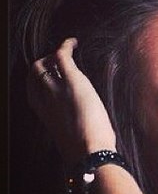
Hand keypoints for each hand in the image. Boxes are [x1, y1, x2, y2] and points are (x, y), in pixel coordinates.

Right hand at [27, 38, 116, 166]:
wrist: (89, 152)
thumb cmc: (85, 150)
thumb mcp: (71, 137)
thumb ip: (69, 127)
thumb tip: (82, 128)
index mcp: (42, 113)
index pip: (32, 89)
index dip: (39, 80)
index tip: (51, 76)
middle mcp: (43, 98)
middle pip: (34, 73)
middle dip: (44, 64)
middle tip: (60, 62)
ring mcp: (55, 89)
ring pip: (43, 64)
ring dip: (54, 56)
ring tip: (67, 54)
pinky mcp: (73, 81)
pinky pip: (62, 55)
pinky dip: (66, 45)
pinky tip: (74, 42)